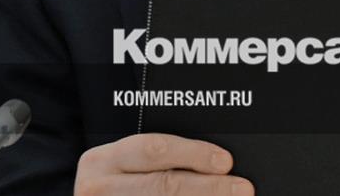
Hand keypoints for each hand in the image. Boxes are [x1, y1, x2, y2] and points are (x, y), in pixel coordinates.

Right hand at [75, 133, 253, 194]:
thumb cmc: (119, 183)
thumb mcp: (128, 164)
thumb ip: (162, 157)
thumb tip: (217, 161)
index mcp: (102, 161)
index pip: (153, 150)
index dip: (193, 155)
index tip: (225, 162)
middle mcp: (98, 189)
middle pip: (163, 185)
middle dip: (209, 188)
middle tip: (242, 188)